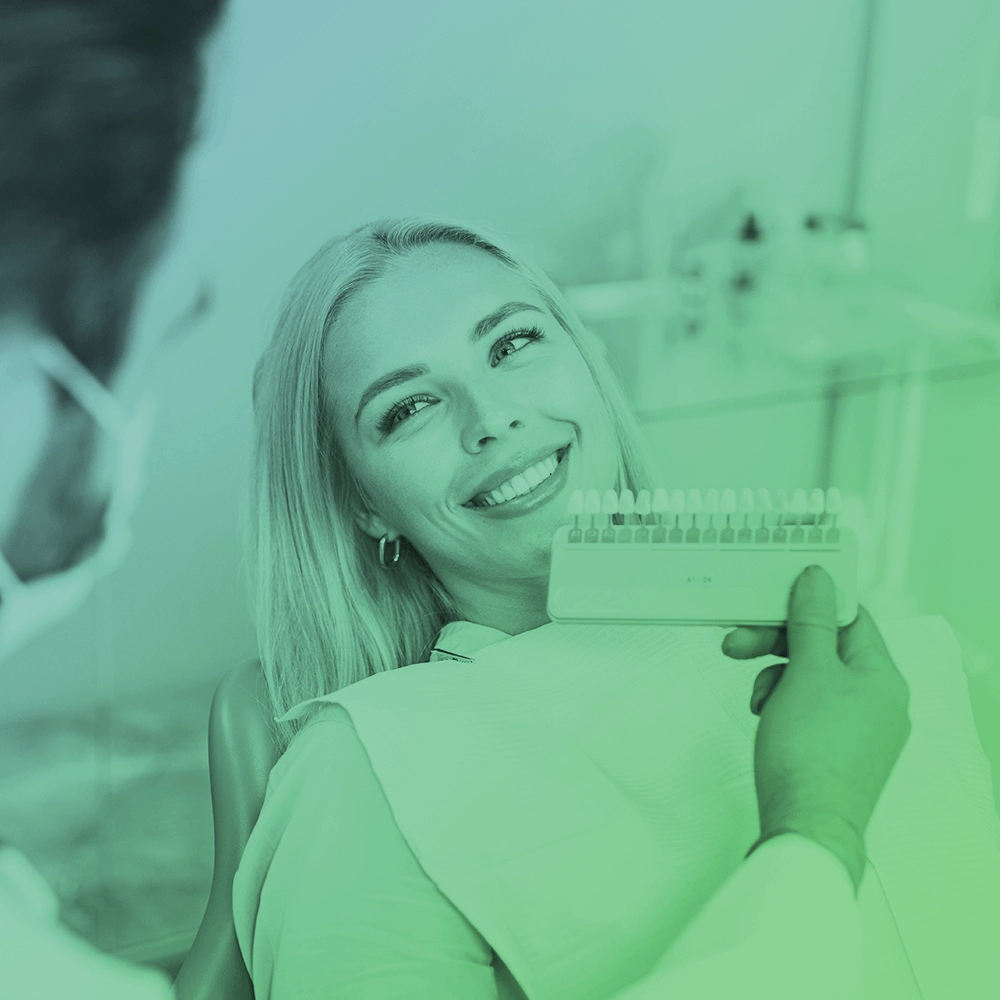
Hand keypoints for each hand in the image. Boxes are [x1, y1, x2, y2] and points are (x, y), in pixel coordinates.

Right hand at [722, 566, 911, 892]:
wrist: (804, 826)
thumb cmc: (811, 757)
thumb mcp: (807, 672)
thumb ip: (811, 622)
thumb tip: (818, 580)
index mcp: (882, 678)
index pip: (848, 618)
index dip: (809, 603)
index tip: (774, 596)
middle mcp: (877, 702)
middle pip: (825, 648)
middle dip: (777, 643)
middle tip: (738, 641)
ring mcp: (857, 729)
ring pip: (811, 678)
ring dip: (774, 676)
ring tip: (757, 698)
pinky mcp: (835, 750)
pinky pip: (807, 708)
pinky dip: (781, 703)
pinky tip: (765, 716)